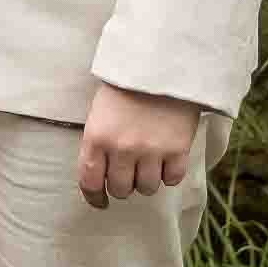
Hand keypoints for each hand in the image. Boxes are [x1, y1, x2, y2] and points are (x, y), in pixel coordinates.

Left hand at [77, 85, 199, 207]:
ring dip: (147, 180)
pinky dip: (170, 174)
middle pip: (121, 190)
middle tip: (129, 172)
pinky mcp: (177, 150)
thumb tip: (99, 175)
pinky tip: (167, 158)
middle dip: (124, 185)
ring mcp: (151, 150)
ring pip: (147, 188)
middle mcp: (122, 148)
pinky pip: (172, 179)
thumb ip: (98, 142)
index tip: (101, 202)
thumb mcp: (100, 111)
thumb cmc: (126, 86)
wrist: (162, 64)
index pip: (90, 181)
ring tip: (149, 162)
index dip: (94, 197)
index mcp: (97, 137)